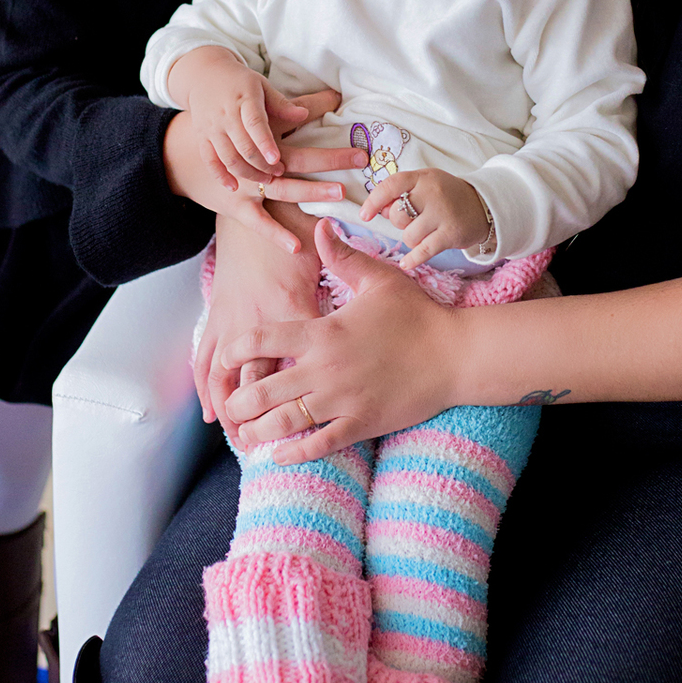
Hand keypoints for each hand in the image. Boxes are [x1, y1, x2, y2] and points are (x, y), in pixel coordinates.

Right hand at [164, 89, 366, 251]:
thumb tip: (332, 97)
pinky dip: (275, 234)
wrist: (179, 149)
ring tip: (338, 194)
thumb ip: (292, 105)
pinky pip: (258, 222)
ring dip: (310, 192)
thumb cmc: (225, 128)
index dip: (321, 123)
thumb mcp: (256, 106)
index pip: (297, 124)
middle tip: (358, 158)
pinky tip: (297, 247)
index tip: (350, 129)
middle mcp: (254, 156)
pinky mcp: (235, 203)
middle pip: (295, 158)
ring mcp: (244, 182)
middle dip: (328, 160)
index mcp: (260, 128)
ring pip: (280, 189)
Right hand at [170, 47, 330, 190]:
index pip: (254, 123)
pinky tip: (233, 187)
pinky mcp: (203, 138)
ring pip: (228, 157)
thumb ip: (281, 104)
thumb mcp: (262, 86)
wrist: (203, 76)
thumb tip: (304, 114)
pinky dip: (220, 176)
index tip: (277, 160)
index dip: (265, 143)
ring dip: (246, 172)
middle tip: (279, 172)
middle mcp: (225, 115)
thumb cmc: (240, 82)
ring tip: (265, 180)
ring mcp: (212, 128)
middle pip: (242, 146)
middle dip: (261, 164)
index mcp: (244, 99)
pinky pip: (210, 160)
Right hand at [194, 205, 326, 435]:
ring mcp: (234, 317)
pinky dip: (208, 385)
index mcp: (291, 303)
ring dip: (230, 407)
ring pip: (226, 372)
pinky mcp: (219, 315)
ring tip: (237, 437)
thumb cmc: (290, 223)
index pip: (297, 354)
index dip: (305, 388)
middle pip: (259, 375)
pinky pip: (208, 357)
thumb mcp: (325, 246)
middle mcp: (259, 316)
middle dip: (263, 412)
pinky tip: (212, 410)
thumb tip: (378, 286)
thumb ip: (347, 261)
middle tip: (270, 442)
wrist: (251, 199)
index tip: (316, 418)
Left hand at [217, 219, 458, 462]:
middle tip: (230, 405)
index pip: (263, 340)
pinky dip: (294, 454)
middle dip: (238, 401)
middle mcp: (325, 369)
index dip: (235, 351)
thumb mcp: (379, 278)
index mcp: (323, 333)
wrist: (456, 354)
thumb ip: (343, 256)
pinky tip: (278, 456)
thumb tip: (319, 226)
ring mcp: (342, 401)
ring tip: (244, 434)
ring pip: (284, 423)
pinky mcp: (362, 424)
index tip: (226, 357)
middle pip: (263, 390)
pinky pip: (319, 446)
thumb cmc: (418, 314)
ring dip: (257, 431)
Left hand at [360, 168, 488, 270]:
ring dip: (411, 239)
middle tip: (413, 221)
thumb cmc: (447, 196)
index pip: (391, 185)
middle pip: (398, 215)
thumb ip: (401, 194)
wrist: (484, 206)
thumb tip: (378, 210)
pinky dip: (413, 259)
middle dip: (399, 224)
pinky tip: (407, 263)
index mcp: (423, 177)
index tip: (365, 215)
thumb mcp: (425, 185)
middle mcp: (433, 192)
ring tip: (424, 233)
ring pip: (409, 235)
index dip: (374, 201)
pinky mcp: (451, 233)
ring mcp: (443, 213)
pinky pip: (424, 250)